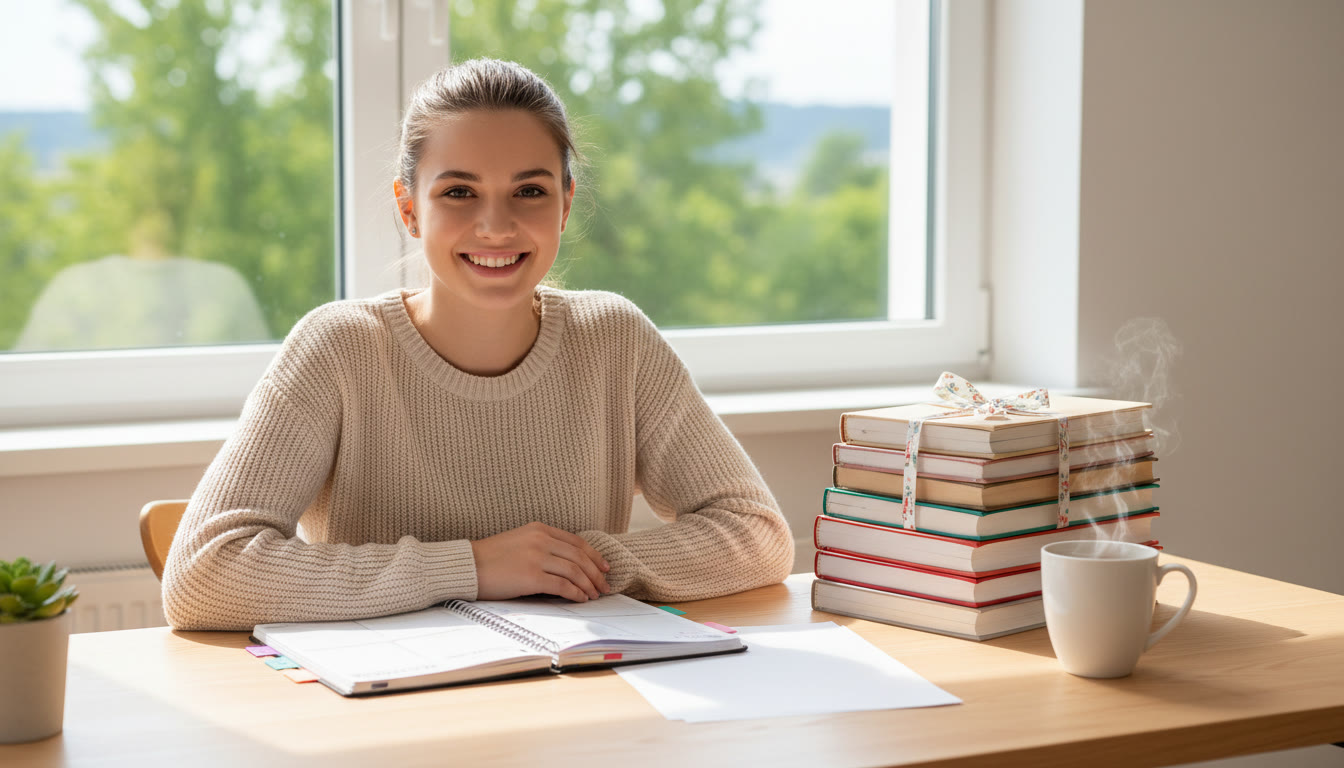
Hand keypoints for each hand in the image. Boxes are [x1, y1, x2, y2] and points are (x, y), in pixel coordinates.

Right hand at [471, 522, 611, 601]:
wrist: (468, 566)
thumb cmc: (491, 558)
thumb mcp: (520, 541)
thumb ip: (542, 547)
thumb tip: (568, 566)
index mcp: (539, 529)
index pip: (577, 542)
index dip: (594, 556)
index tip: (604, 567)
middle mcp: (541, 540)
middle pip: (580, 557)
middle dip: (596, 573)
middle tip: (605, 585)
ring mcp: (537, 557)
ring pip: (575, 571)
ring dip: (589, 585)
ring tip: (594, 595)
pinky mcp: (531, 577)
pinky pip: (563, 586)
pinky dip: (576, 593)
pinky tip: (581, 599)